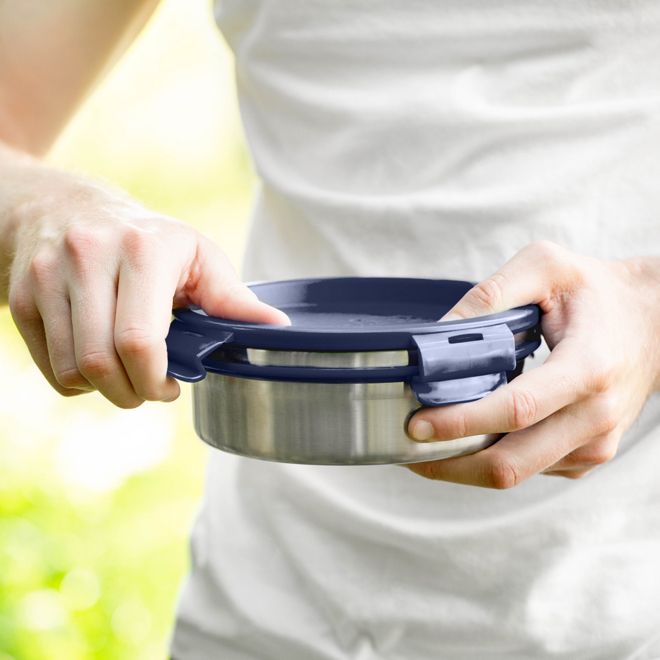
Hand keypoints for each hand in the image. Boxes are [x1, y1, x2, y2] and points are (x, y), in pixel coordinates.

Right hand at [8, 179, 289, 407]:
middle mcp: (88, 257)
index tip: (171, 386)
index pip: (139, 340)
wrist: (65, 206)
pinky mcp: (21, 295)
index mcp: (143, 250)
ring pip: (72, 370)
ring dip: (104, 390)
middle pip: (100, 362)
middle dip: (130, 393)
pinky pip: (48, 366)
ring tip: (126, 373)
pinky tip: (98, 360)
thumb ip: (232, 296)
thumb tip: (278, 327)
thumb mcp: (196, 255)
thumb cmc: (146, 239)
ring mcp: (47, 276)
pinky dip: (76, 380)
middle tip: (148, 389)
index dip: (156, 380)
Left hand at [405, 241, 659, 487]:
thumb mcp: (547, 267)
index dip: (460, 422)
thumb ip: (490, 294)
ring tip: (426, 443)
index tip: (416, 424)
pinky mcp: (586, 457)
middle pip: (509, 464)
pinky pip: (529, 470)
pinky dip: (490, 459)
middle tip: (405, 446)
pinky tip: (469, 436)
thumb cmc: (597, 293)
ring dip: (463, 466)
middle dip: (448, 462)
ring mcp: (594, 444)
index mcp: (588, 368)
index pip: (515, 409)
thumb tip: (437, 334)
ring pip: (515, 475)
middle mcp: (595, 417)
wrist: (655, 325)